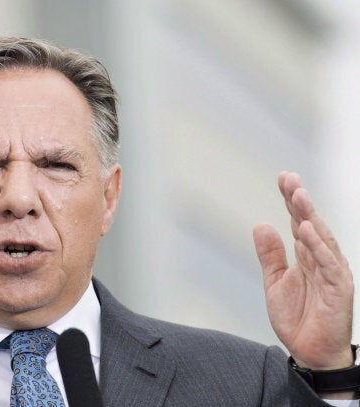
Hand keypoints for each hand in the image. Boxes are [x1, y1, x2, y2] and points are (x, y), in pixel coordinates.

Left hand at [253, 171, 353, 372]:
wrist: (310, 352)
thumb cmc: (297, 317)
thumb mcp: (275, 282)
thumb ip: (270, 255)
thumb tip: (261, 224)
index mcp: (306, 256)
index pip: (299, 221)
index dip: (291, 200)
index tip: (283, 177)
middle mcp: (321, 259)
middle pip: (311, 223)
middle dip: (300, 200)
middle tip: (289, 178)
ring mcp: (332, 272)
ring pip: (322, 238)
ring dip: (310, 215)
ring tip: (297, 195)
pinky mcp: (338, 289)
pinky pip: (329, 263)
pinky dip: (318, 246)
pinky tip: (306, 229)